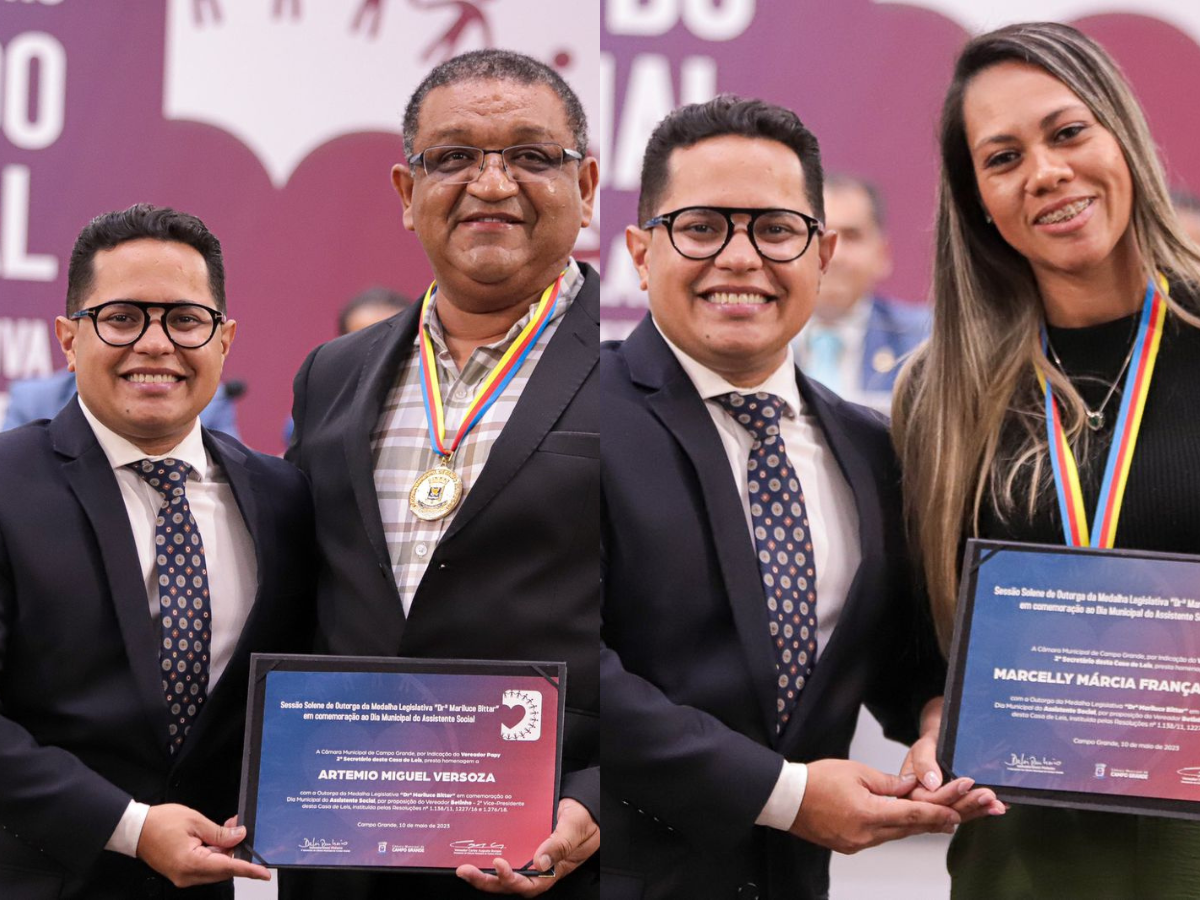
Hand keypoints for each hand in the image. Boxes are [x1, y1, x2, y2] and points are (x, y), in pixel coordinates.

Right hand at [135, 804, 270, 887]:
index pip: (228, 868)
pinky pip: (206, 866)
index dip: (249, 870)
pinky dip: (215, 853)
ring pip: (216, 868)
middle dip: (236, 851)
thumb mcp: (195, 821)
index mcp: (190, 864)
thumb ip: (220, 832)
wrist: (136, 829)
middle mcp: (187, 876)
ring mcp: (184, 876)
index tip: (264, 873)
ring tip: (227, 827)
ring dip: (225, 851)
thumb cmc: (159, 823)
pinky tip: (216, 838)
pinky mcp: (182, 872)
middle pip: (224, 869)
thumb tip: (239, 836)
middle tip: (239, 828)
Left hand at [456, 797, 597, 894]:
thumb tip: (539, 862)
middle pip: (510, 883)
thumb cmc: (586, 819)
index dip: (512, 879)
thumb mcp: (575, 828)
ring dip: (483, 872)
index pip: (530, 884)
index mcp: (554, 869)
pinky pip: (507, 854)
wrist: (588, 805)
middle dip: (486, 880)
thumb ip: (559, 844)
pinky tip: (477, 849)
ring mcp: (530, 857)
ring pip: (504, 872)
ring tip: (464, 867)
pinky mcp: (525, 845)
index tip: (499, 864)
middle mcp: (539, 867)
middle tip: (466, 871)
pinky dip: (490, 854)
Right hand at [788, 759, 959, 853]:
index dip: (941, 811)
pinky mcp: (851, 845)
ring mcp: (859, 843)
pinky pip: (882, 836)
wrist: (786, 799)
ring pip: (899, 834)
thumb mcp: (856, 772)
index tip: (961, 808)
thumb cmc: (816, 781)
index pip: (914, 815)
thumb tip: (911, 786)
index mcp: (868, 814)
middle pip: (912, 829)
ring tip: (947, 817)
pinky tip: (910, 822)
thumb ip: (888, 783)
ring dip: (922, 825)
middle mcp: (866, 835)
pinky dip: (899, 828)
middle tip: (964, 813)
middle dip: (940, 819)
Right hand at [901, 697, 1005, 821]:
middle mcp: (925, 805)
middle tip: (988, 795)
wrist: (939, 743)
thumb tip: (932, 783)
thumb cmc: (929, 745)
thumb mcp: (922, 747)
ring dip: (980, 810)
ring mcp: (941, 808)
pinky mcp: (955, 808)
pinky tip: (999, 806)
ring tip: (997, 804)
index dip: (949, 794)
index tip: (967, 782)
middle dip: (969, 804)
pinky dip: (984, 810)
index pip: (929, 800)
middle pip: (946, 812)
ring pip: (959, 815)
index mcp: (911, 792)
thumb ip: (923, 763)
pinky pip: (968, 813)